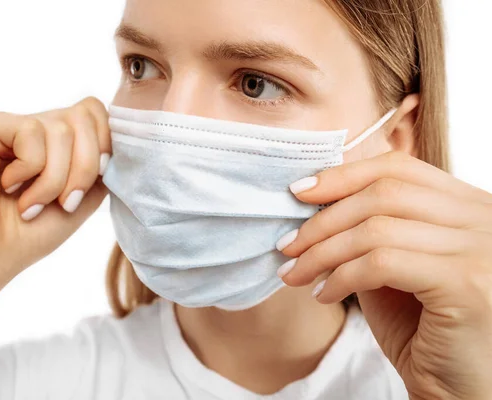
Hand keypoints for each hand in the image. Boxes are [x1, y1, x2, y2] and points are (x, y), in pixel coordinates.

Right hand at [0, 96, 110, 279]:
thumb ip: (102, 163)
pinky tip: (6, 186)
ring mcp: (7, 123)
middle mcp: (34, 126)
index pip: (96, 113)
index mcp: (56, 141)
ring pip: (61, 129)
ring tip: (30, 204)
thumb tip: (120, 138)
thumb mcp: (83, 197)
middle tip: (64, 202)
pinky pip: (31, 132)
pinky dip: (28, 170)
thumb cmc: (30, 233)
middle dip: (84, 167)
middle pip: (86, 115)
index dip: (105, 144)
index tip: (95, 180)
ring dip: (54, 179)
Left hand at [277, 151, 491, 399]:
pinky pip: (382, 263)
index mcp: (469, 207)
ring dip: (322, 252)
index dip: (343, 176)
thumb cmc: (426, 332)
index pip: (399, 169)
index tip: (299, 193)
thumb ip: (370, 233)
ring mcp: (482, 248)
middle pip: (384, 193)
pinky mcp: (467, 282)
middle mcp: (485, 218)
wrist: (461, 393)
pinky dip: (341, 276)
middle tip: (287, 244)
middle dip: (323, 219)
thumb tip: (315, 206)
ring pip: (377, 228)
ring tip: (294, 273)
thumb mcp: (394, 270)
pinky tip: (322, 294)